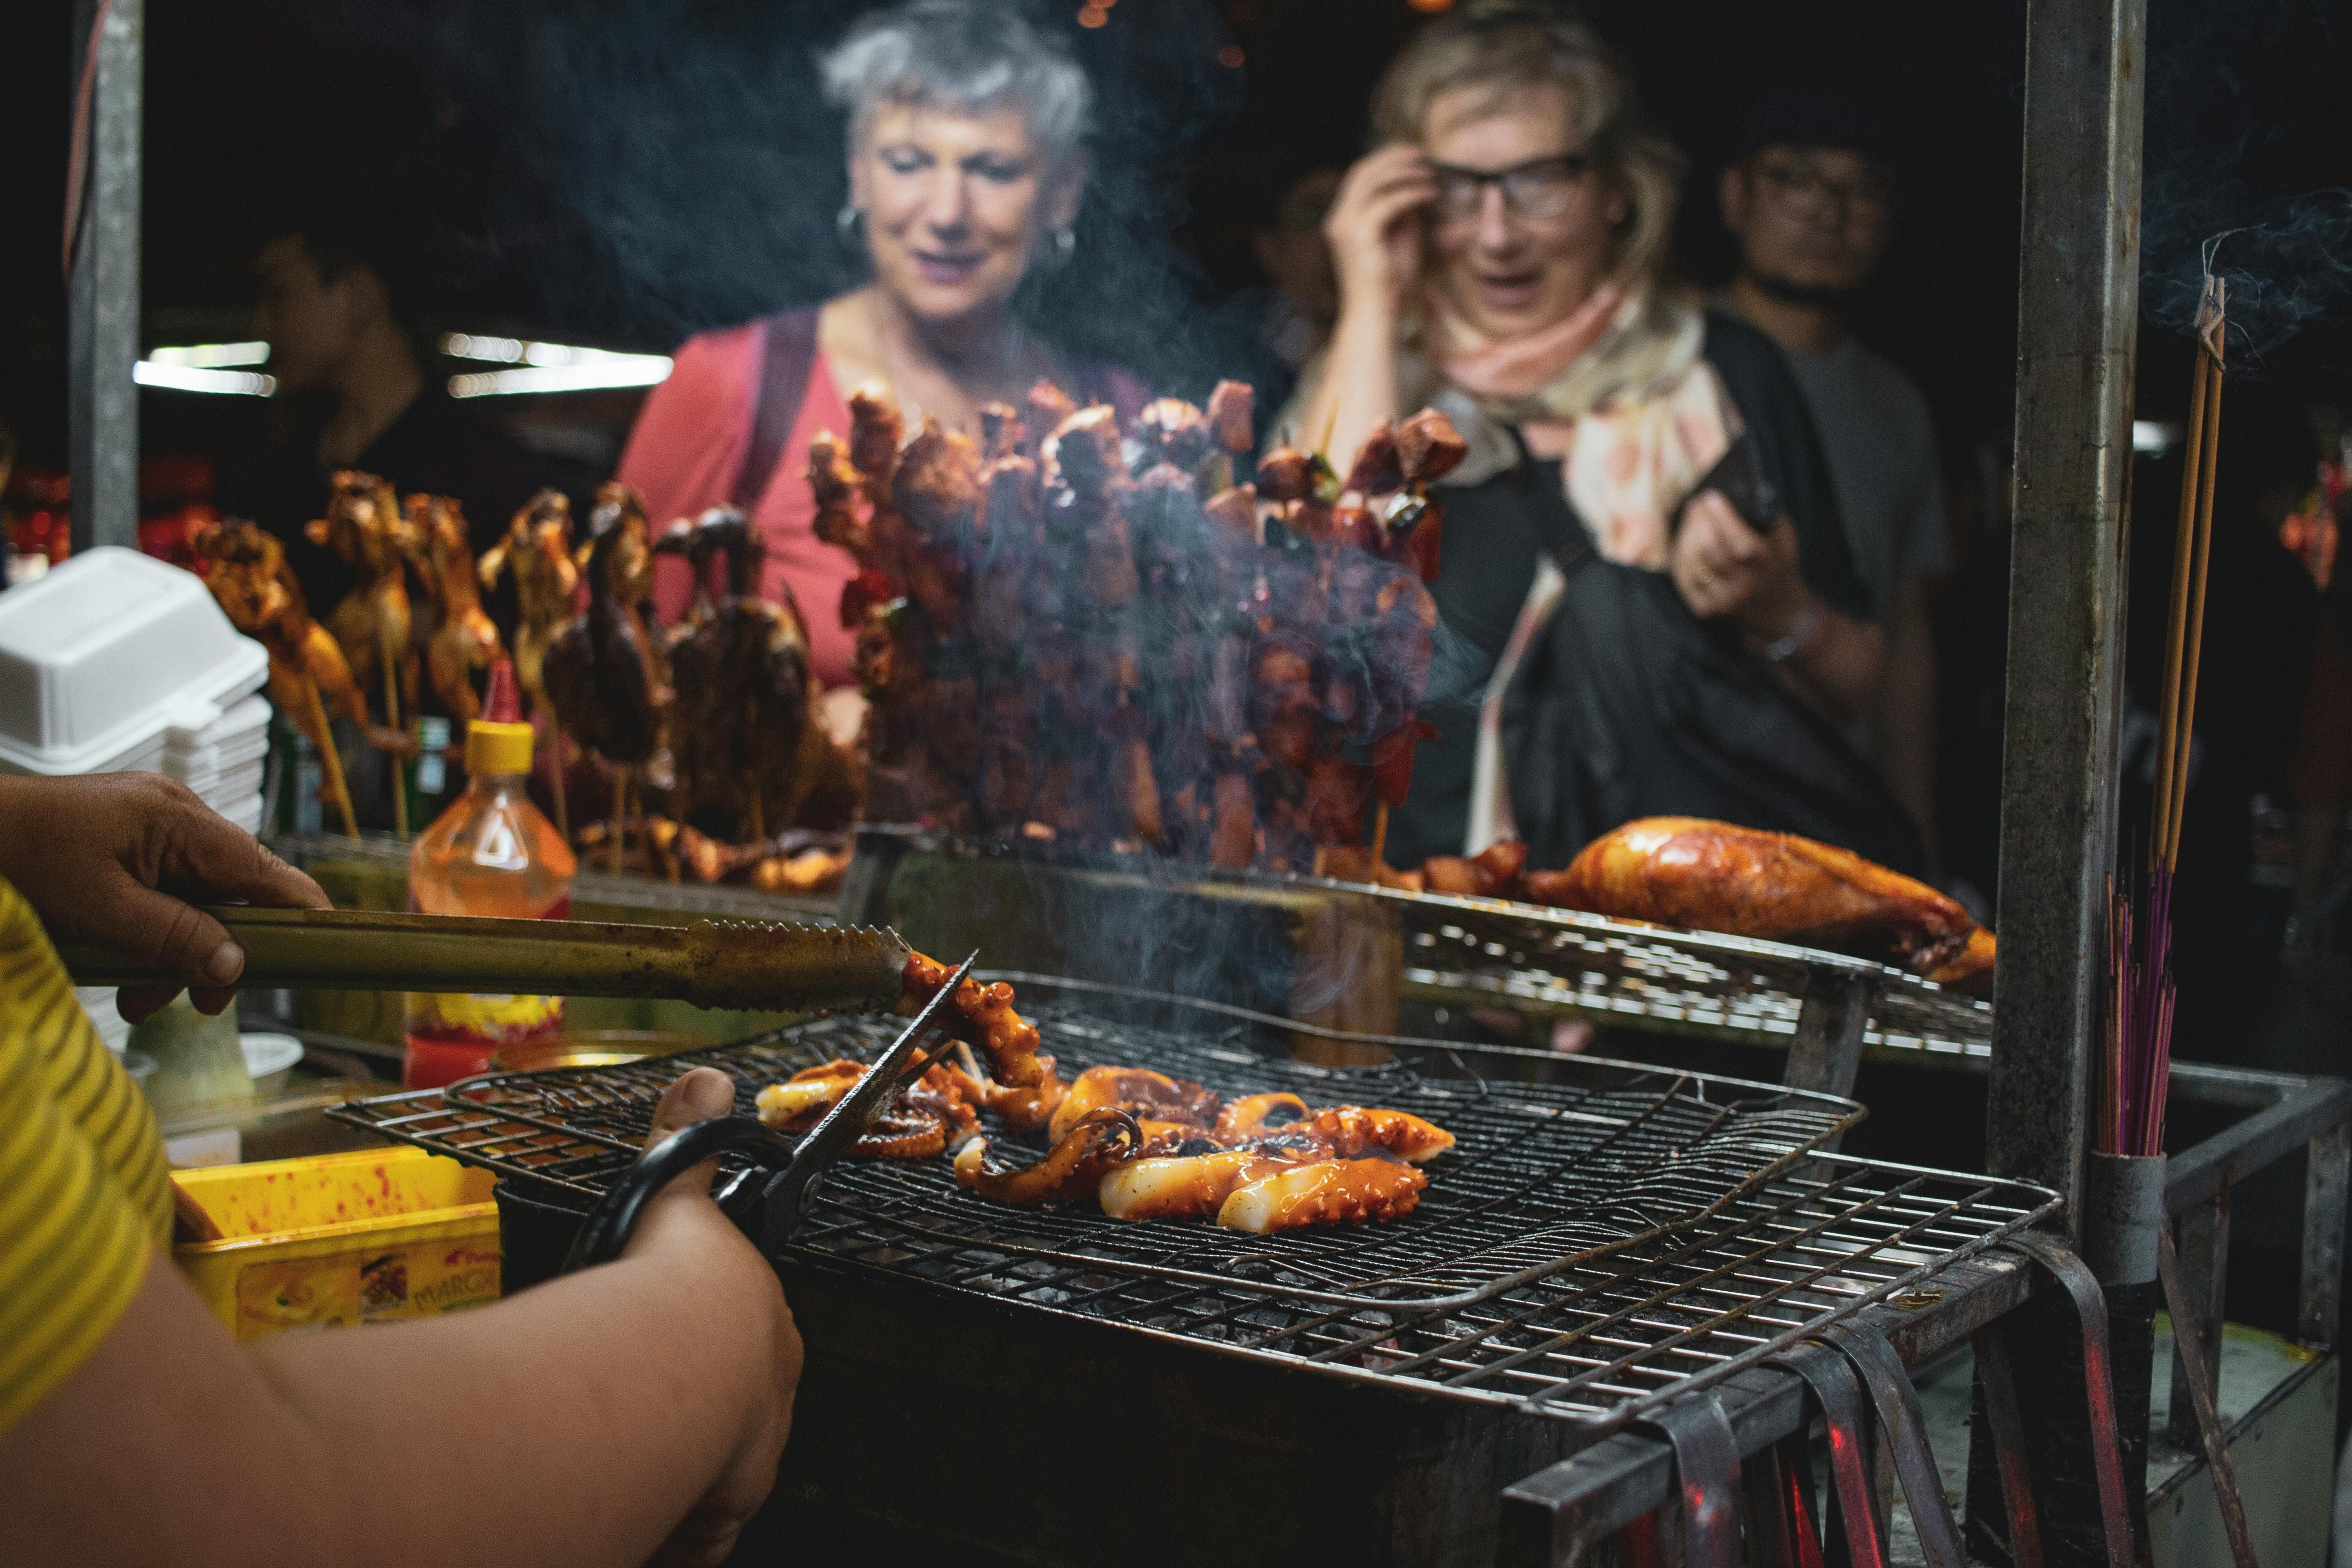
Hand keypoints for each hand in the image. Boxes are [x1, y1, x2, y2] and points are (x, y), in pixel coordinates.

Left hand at [0, 771, 328, 1022]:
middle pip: (230, 891)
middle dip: (215, 951)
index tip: (326, 949)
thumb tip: (236, 966)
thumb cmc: (20, 859)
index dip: (300, 911)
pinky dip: (151, 933)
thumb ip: (175, 937)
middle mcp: (174, 815)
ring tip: (137, 998)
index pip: (264, 869)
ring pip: (194, 899)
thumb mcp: (102, 911)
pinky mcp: (126, 840)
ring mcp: (149, 826)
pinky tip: (123, 967)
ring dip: (175, 952)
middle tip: (198, 1004)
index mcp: (177, 819)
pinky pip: (162, 891)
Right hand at [626, 1068, 801, 1567]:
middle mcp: (765, 1406)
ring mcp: (740, 1467)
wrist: (676, 1361)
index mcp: (765, 1335)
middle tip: (639, 1417)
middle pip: (730, 1420)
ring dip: (671, 1473)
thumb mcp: (678, 1198)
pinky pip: (685, 1538)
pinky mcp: (708, 1521)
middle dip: (692, 1419)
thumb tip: (707, 1077)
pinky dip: (660, 1531)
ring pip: (705, 1479)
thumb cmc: (674, 1286)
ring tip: (625, 1462)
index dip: (705, 1356)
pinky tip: (633, 1520)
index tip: (666, 1359)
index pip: (745, 1351)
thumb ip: (687, 1139)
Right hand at [1325, 143, 1435, 320]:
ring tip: (1429, 173)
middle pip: (1364, 169)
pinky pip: (1389, 201)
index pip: (1360, 175)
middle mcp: (1338, 218)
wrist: (1375, 315)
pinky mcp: (1360, 234)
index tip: (1412, 155)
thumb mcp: (1397, 239)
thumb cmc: (1388, 284)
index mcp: (1342, 219)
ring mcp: (1345, 225)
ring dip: (1405, 171)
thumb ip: (1401, 213)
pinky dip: (1412, 192)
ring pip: (1374, 179)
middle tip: (1423, 154)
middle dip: (1394, 156)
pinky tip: (1429, 193)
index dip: (1385, 158)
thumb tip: (1413, 188)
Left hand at [1670, 497, 1808, 640]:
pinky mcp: (1706, 609)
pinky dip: (1681, 556)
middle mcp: (1744, 586)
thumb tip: (1737, 491)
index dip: (1723, 518)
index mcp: (1765, 565)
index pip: (1741, 544)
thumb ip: (1766, 517)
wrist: (1779, 611)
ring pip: (1692, 561)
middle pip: (1709, 548)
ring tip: (1692, 519)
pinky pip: (1684, 577)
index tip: (1712, 497)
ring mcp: (1723, 600)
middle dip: (1699, 520)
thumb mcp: (1784, 539)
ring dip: (1687, 534)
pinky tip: (1686, 542)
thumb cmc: (1778, 564)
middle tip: (1698, 503)